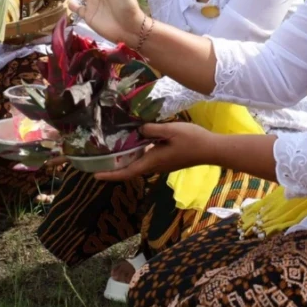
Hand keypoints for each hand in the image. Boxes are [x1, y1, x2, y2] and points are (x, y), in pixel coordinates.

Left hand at [94, 122, 218, 181]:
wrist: (211, 149)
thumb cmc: (192, 140)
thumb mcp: (170, 130)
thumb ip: (152, 129)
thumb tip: (138, 130)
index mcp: (152, 161)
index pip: (126, 172)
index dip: (110, 175)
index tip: (95, 176)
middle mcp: (154, 166)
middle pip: (130, 169)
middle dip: (113, 168)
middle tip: (98, 161)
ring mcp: (161, 164)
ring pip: (138, 164)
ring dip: (125, 160)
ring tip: (111, 150)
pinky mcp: (167, 160)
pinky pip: (146, 159)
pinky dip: (136, 154)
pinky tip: (135, 142)